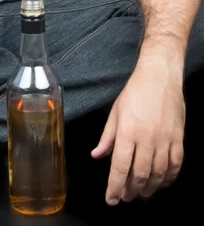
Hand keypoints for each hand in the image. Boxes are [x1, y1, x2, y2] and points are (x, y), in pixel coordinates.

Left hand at [91, 63, 184, 204]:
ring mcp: (165, 139)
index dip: (115, 187)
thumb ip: (107, 137)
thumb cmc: (134, 92)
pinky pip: (175, 164)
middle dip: (131, 190)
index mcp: (127, 132)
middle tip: (126, 197)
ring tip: (142, 193)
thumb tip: (97, 156)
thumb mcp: (115, 112)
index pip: (120, 167)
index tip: (111, 199)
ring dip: (150, 187)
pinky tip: (162, 182)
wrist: (160, 76)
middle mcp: (146, 139)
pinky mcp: (179, 138)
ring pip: (158, 173)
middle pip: (140, 174)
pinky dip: (169, 177)